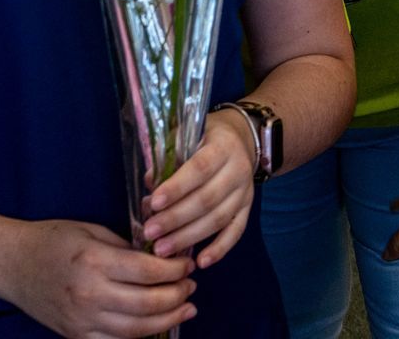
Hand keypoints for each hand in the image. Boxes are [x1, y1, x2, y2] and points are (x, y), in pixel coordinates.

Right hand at [0, 219, 195, 338]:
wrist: (11, 265)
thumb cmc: (51, 240)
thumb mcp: (90, 230)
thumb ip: (125, 246)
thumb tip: (159, 256)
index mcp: (94, 261)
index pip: (148, 271)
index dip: (175, 269)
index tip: (187, 263)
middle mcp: (89, 294)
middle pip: (148, 303)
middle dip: (178, 295)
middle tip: (191, 285)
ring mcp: (82, 320)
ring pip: (137, 330)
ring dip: (168, 319)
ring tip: (185, 307)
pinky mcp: (76, 336)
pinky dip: (140, 336)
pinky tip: (156, 325)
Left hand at [142, 107, 256, 266]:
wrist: (241, 139)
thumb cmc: (204, 138)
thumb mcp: (187, 136)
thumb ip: (169, 157)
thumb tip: (150, 183)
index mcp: (222, 147)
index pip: (200, 169)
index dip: (177, 187)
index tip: (154, 203)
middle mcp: (238, 170)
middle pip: (207, 199)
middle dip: (176, 219)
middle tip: (150, 232)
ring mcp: (245, 192)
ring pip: (219, 219)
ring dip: (189, 237)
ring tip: (162, 250)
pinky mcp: (248, 210)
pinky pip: (236, 232)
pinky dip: (220, 249)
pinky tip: (201, 262)